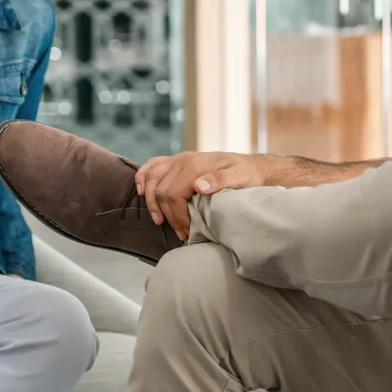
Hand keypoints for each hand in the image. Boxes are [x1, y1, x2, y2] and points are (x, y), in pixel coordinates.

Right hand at [134, 151, 277, 237]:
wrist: (251, 165)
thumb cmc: (247, 174)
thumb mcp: (240, 177)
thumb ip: (220, 181)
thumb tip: (198, 186)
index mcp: (195, 165)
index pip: (173, 194)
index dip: (177, 216)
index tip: (187, 232)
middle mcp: (182, 160)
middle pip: (161, 191)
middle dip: (168, 215)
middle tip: (181, 232)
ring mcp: (177, 159)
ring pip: (152, 180)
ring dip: (151, 202)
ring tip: (160, 220)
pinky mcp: (176, 161)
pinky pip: (152, 166)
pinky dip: (142, 178)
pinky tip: (140, 191)